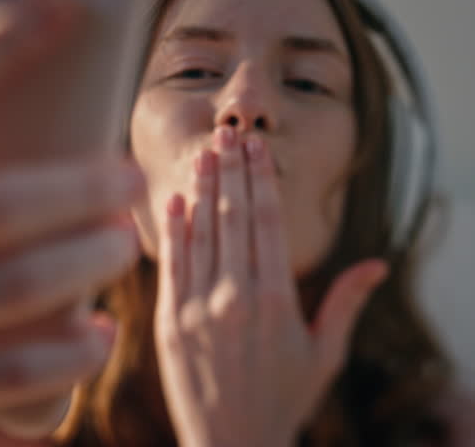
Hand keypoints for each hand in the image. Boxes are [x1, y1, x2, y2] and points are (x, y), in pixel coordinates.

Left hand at [153, 128, 387, 446]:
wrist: (231, 444)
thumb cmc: (284, 400)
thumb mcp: (323, 354)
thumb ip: (344, 303)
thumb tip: (378, 263)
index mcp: (277, 300)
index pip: (267, 223)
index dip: (261, 180)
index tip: (256, 147)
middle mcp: (235, 297)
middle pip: (233, 218)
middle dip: (232, 171)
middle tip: (229, 133)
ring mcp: (197, 308)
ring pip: (200, 234)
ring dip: (202, 190)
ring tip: (204, 153)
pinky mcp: (169, 322)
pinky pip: (171, 265)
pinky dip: (173, 230)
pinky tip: (176, 200)